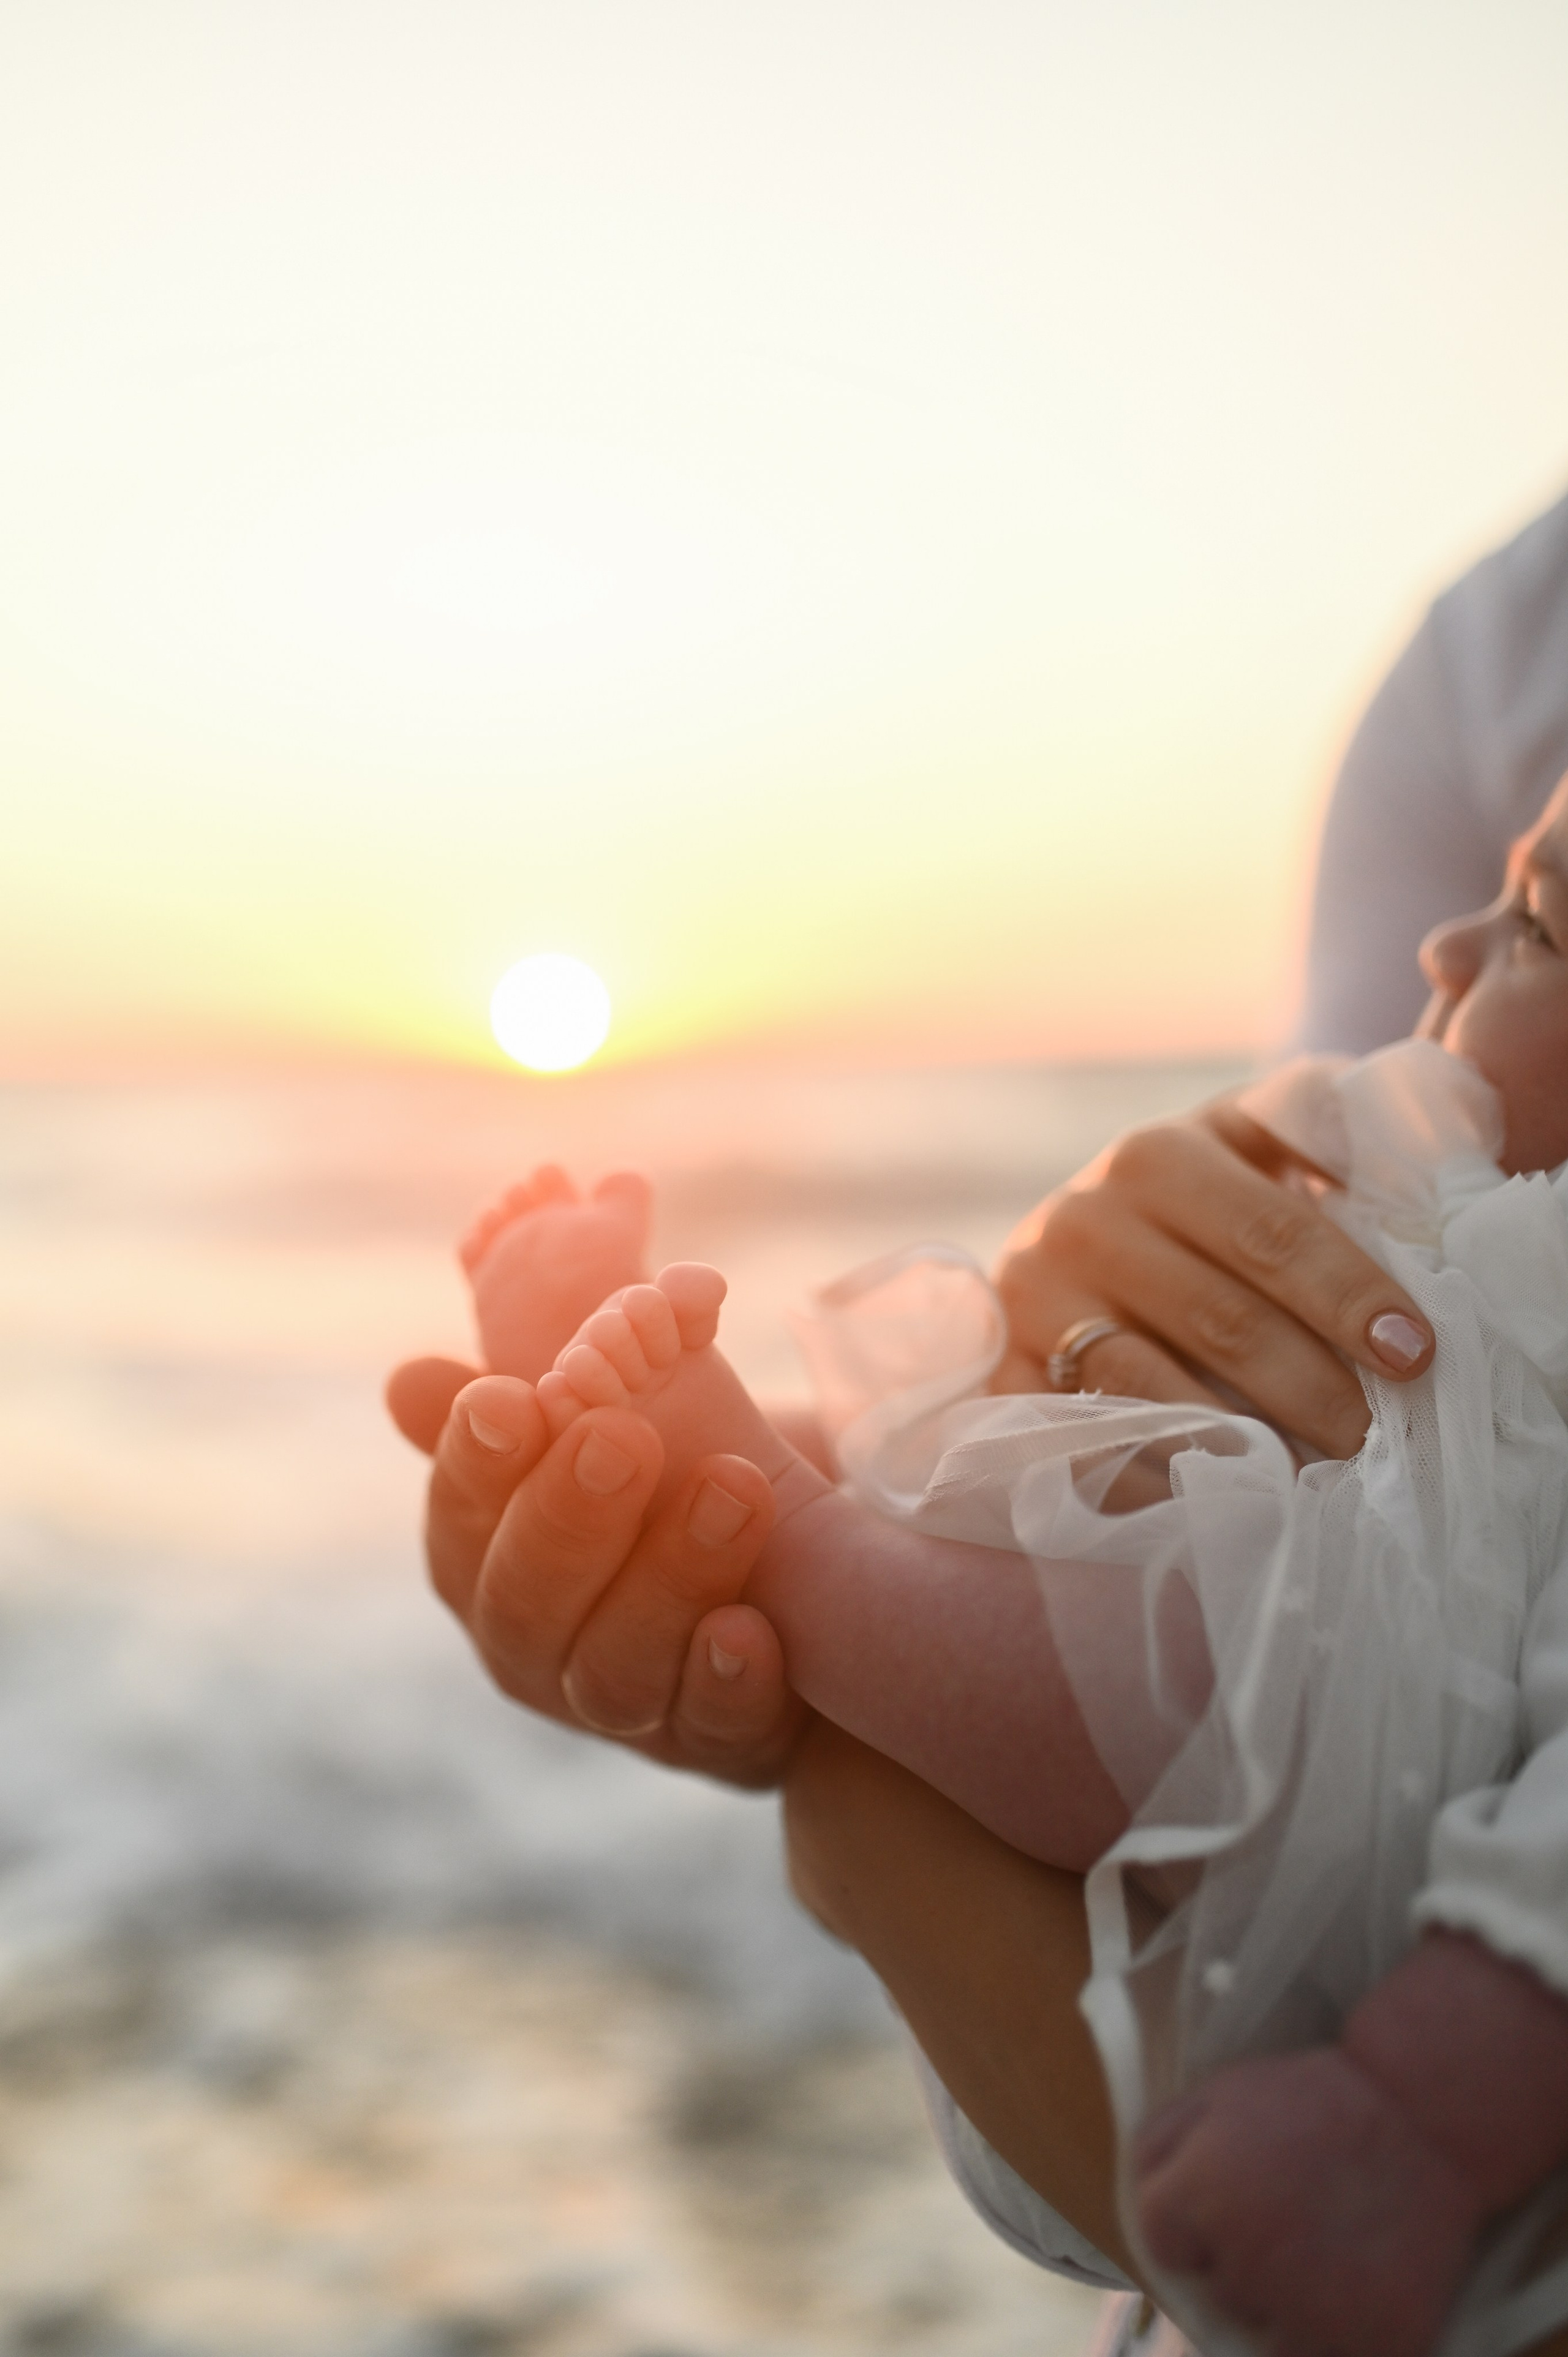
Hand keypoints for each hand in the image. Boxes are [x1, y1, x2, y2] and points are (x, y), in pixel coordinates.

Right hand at [386, 1355, 808, 1786]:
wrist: (792, 1601)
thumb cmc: (665, 1491)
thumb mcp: (605, 1423)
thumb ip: (532, 1381)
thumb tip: (420, 1362)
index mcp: (489, 1558)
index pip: (460, 1514)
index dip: (476, 1462)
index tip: (511, 1397)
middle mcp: (537, 1644)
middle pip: (524, 1602)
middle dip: (568, 1517)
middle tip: (624, 1434)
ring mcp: (624, 1706)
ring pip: (614, 1669)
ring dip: (671, 1578)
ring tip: (736, 1491)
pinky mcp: (718, 1740)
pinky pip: (713, 1726)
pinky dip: (726, 1682)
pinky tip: (753, 1631)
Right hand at [991, 1092, 1434, 1458]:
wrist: (1063, 1242)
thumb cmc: (1190, 1201)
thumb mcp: (1242, 1142)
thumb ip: (1319, 1133)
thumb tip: (1426, 1166)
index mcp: (1156, 1157)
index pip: (1272, 1234)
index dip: (1350, 1296)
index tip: (1416, 1353)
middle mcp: (1082, 1222)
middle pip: (1221, 1321)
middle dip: (1317, 1390)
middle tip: (1384, 1444)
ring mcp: (1032, 1302)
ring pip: (1149, 1391)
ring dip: (1242, 1448)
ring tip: (1315, 1483)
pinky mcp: (1002, 1374)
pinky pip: (1085, 1444)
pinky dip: (1159, 1482)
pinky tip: (1224, 1502)